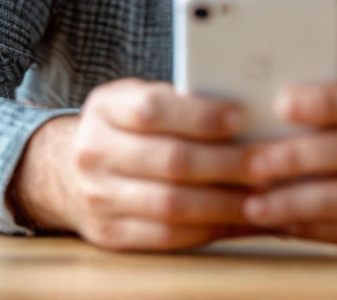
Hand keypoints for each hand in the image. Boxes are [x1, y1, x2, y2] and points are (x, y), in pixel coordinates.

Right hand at [10, 78, 259, 250]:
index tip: (241, 116)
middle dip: (227, 163)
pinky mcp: (110, 235)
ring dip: (226, 202)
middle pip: (170, 161)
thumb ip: (180, 100)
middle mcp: (94, 151)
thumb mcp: (138, 98)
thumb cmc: (126, 127)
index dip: (199, 115)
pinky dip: (211, 229)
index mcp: (105, 107)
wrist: (66, 171)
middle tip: (269, 162)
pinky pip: (167, 237)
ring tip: (265, 196)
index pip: (153, 109)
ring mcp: (98, 197)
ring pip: (172, 205)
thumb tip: (250, 107)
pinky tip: (241, 220)